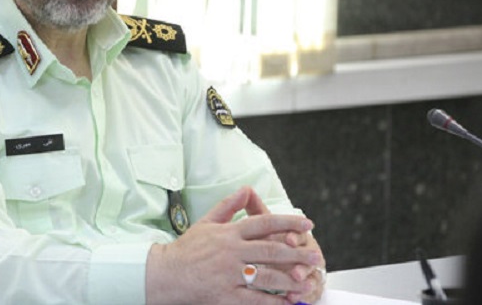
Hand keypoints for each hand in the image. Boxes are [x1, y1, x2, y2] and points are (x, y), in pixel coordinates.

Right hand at [146, 187, 323, 303]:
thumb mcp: (206, 222)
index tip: (307, 224)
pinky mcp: (226, 296)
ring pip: (267, 277)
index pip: (263, 223)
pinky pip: (255, 300)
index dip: (287, 222)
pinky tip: (288, 303)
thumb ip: (228, 206)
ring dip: (290, 280)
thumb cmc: (187, 249)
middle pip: (271, 251)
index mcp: (228, 233)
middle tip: (315, 256)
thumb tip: (246, 188)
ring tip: (308, 281)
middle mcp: (231, 252)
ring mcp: (229, 275)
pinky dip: (273, 302)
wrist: (166, 274)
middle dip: (297, 254)